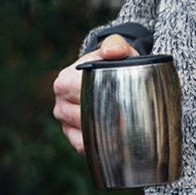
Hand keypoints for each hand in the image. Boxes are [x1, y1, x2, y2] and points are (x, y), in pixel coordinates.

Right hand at [52, 34, 138, 154]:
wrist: (108, 76)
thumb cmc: (114, 62)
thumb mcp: (118, 49)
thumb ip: (116, 46)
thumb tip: (112, 52)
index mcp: (65, 81)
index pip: (85, 96)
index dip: (108, 102)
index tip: (129, 107)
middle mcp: (60, 104)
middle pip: (86, 118)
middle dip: (110, 122)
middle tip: (135, 124)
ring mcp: (64, 122)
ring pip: (85, 135)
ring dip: (106, 136)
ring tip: (129, 135)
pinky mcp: (71, 136)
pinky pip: (84, 147)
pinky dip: (100, 148)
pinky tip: (118, 145)